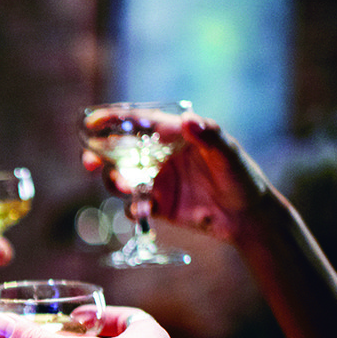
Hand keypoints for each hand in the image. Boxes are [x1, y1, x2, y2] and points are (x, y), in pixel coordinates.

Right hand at [82, 112, 270, 244]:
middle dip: (100, 154)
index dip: (113, 120)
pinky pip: (135, 206)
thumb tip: (189, 120)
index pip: (139, 122)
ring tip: (123, 186)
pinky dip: (133, 209)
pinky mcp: (159, 206)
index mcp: (175, 135)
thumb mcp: (227, 154)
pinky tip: (141, 212)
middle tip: (88, 162)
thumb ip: (208, 136)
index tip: (91, 122)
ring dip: (115, 182)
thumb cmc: (242, 177)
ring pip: (123, 178)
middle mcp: (162, 156)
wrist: (248, 217)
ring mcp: (159, 181)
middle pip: (121, 150)